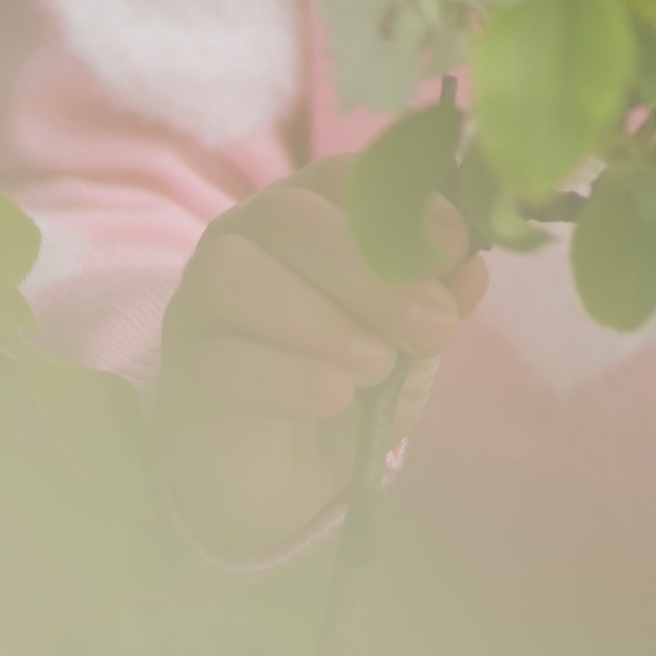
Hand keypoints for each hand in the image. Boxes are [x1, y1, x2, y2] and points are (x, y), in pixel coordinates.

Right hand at [150, 154, 485, 563]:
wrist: (278, 479)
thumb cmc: (343, 384)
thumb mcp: (405, 345)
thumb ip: (436, 302)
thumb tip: (472, 266)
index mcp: (302, 215)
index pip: (337, 176)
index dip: (399, 200)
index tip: (454, 243)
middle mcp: (240, 242)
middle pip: (287, 216)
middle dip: (370, 268)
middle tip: (433, 325)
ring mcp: (199, 306)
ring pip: (237, 274)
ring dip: (322, 318)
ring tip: (378, 366)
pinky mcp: (183, 376)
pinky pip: (224, 360)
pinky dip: (289, 375)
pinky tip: (336, 397)